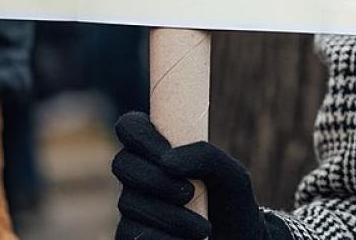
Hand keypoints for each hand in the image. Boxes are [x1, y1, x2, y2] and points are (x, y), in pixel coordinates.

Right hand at [112, 112, 290, 239]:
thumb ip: (207, 157)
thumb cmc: (231, 205)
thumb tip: (167, 162)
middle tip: (188, 193)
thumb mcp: (232, 177)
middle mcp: (141, 176)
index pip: (132, 127)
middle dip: (155, 179)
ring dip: (167, 215)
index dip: (140, 135)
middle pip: (123, 163)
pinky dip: (162, 238)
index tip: (166, 155)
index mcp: (161, 150)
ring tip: (203, 229)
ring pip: (127, 202)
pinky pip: (130, 234)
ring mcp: (133, 207)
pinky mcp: (131, 236)